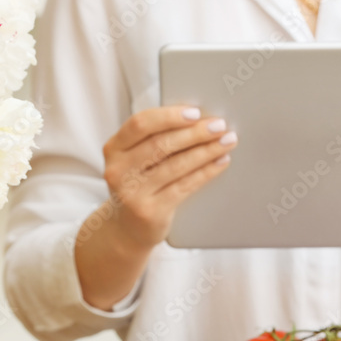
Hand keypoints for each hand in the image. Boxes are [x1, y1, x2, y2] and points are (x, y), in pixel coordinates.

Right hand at [101, 105, 236, 250]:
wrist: (127, 228)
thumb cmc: (138, 185)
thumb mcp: (134, 159)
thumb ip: (154, 139)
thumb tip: (197, 119)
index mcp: (113, 149)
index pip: (140, 124)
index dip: (169, 116)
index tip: (195, 112)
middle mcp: (118, 170)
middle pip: (161, 144)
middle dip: (195, 133)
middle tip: (219, 126)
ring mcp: (132, 193)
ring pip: (176, 165)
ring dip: (206, 151)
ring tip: (226, 141)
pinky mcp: (150, 211)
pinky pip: (184, 186)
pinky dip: (206, 171)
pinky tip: (220, 162)